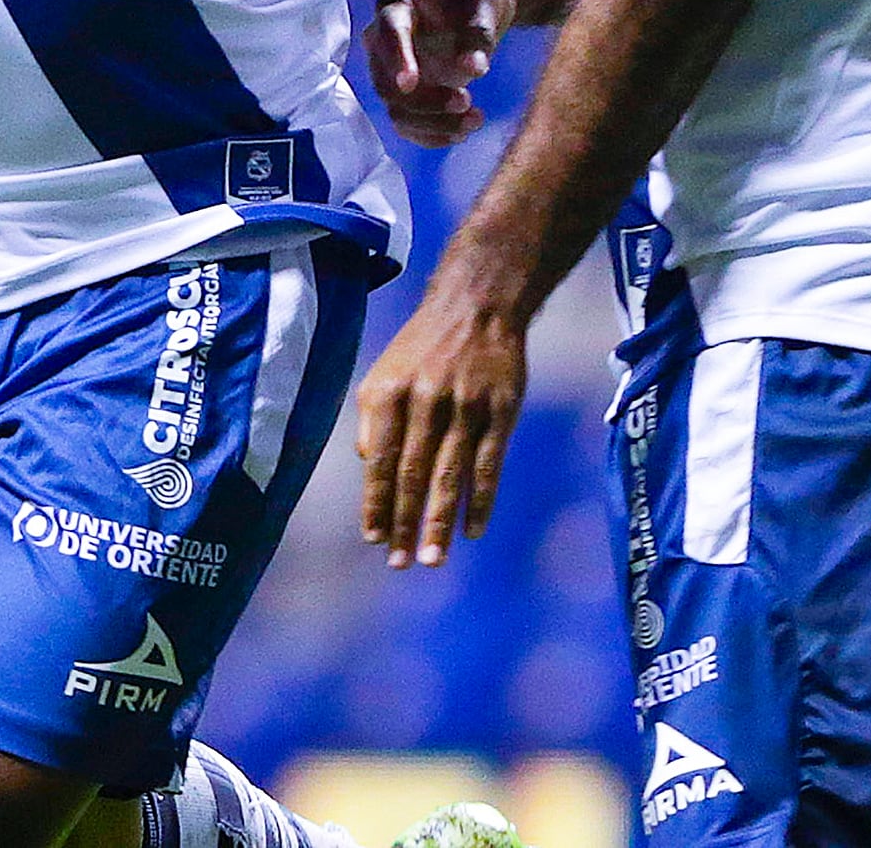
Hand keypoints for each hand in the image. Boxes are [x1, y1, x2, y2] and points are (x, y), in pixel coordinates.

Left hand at [353, 281, 528, 567]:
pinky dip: (480, 500)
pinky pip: (489, 464)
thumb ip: (374, 420)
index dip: (376, 502)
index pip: (379, 459)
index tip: (374, 539)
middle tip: (401, 563)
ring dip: (440, 521)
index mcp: (389, 393)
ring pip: (450, 475)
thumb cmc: (422, 348)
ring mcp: (465, 407)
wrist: (477, 306)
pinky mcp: (501, 412)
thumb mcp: (384, 373)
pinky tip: (472, 530)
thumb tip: (369, 465)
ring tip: (433, 558)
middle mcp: (424, 401)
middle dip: (405, 523)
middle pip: (412, 473)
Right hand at [364, 0, 514, 146]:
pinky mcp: (405, 94)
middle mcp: (383, 40)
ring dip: (433, 124)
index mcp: (395, 6)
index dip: (396, 58)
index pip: (389, 33)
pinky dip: (433, 134)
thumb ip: (477, 35)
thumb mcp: (484, 4)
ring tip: (475, 120)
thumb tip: (472, 70)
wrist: (476, 7)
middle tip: (467, 100)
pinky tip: (461, 132)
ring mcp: (391, 70)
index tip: (409, 82)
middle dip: (425, 100)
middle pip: (387, 82)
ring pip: (396, 109)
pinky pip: (407, 123)